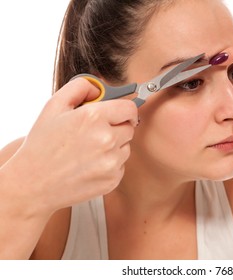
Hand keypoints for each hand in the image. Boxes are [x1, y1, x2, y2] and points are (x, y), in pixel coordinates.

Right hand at [4, 78, 137, 214]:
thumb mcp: (53, 106)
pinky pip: (121, 166)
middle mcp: (107, 139)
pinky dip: (110, 165)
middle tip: (96, 133)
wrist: (33, 184)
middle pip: (129, 128)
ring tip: (89, 152)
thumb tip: (99, 89)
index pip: (130, 108)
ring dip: (114, 147)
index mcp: (94, 117)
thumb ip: (79, 88)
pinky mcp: (112, 180)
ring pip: (126, 147)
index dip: (125, 110)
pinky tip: (90, 166)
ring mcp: (111, 162)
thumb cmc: (42, 145)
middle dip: (117, 128)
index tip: (121, 114)